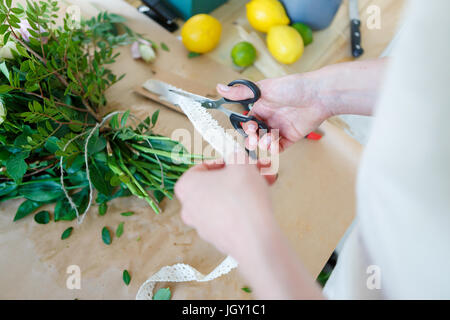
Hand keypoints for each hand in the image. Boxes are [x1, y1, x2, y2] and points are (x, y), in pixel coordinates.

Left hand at [175, 158, 323, 298]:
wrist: (255, 238)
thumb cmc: (243, 198)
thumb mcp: (241, 162)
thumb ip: (236, 155)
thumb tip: (236, 158)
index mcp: (186, 186)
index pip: (203, 166)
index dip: (226, 161)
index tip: (240, 161)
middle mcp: (189, 207)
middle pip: (216, 184)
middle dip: (239, 176)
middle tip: (257, 170)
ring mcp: (202, 226)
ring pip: (224, 200)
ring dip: (244, 190)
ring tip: (265, 183)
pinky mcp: (218, 238)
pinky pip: (230, 217)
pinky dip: (243, 208)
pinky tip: (260, 202)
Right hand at [217, 74, 330, 151]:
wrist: (318, 94)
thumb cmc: (292, 87)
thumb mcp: (263, 89)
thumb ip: (241, 92)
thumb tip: (219, 87)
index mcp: (262, 106)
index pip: (248, 121)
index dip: (246, 127)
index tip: (248, 127)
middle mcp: (270, 117)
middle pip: (256, 133)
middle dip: (252, 138)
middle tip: (254, 139)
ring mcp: (281, 127)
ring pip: (266, 141)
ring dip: (264, 143)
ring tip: (268, 139)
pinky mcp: (292, 136)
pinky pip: (280, 146)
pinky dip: (275, 148)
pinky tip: (275, 146)